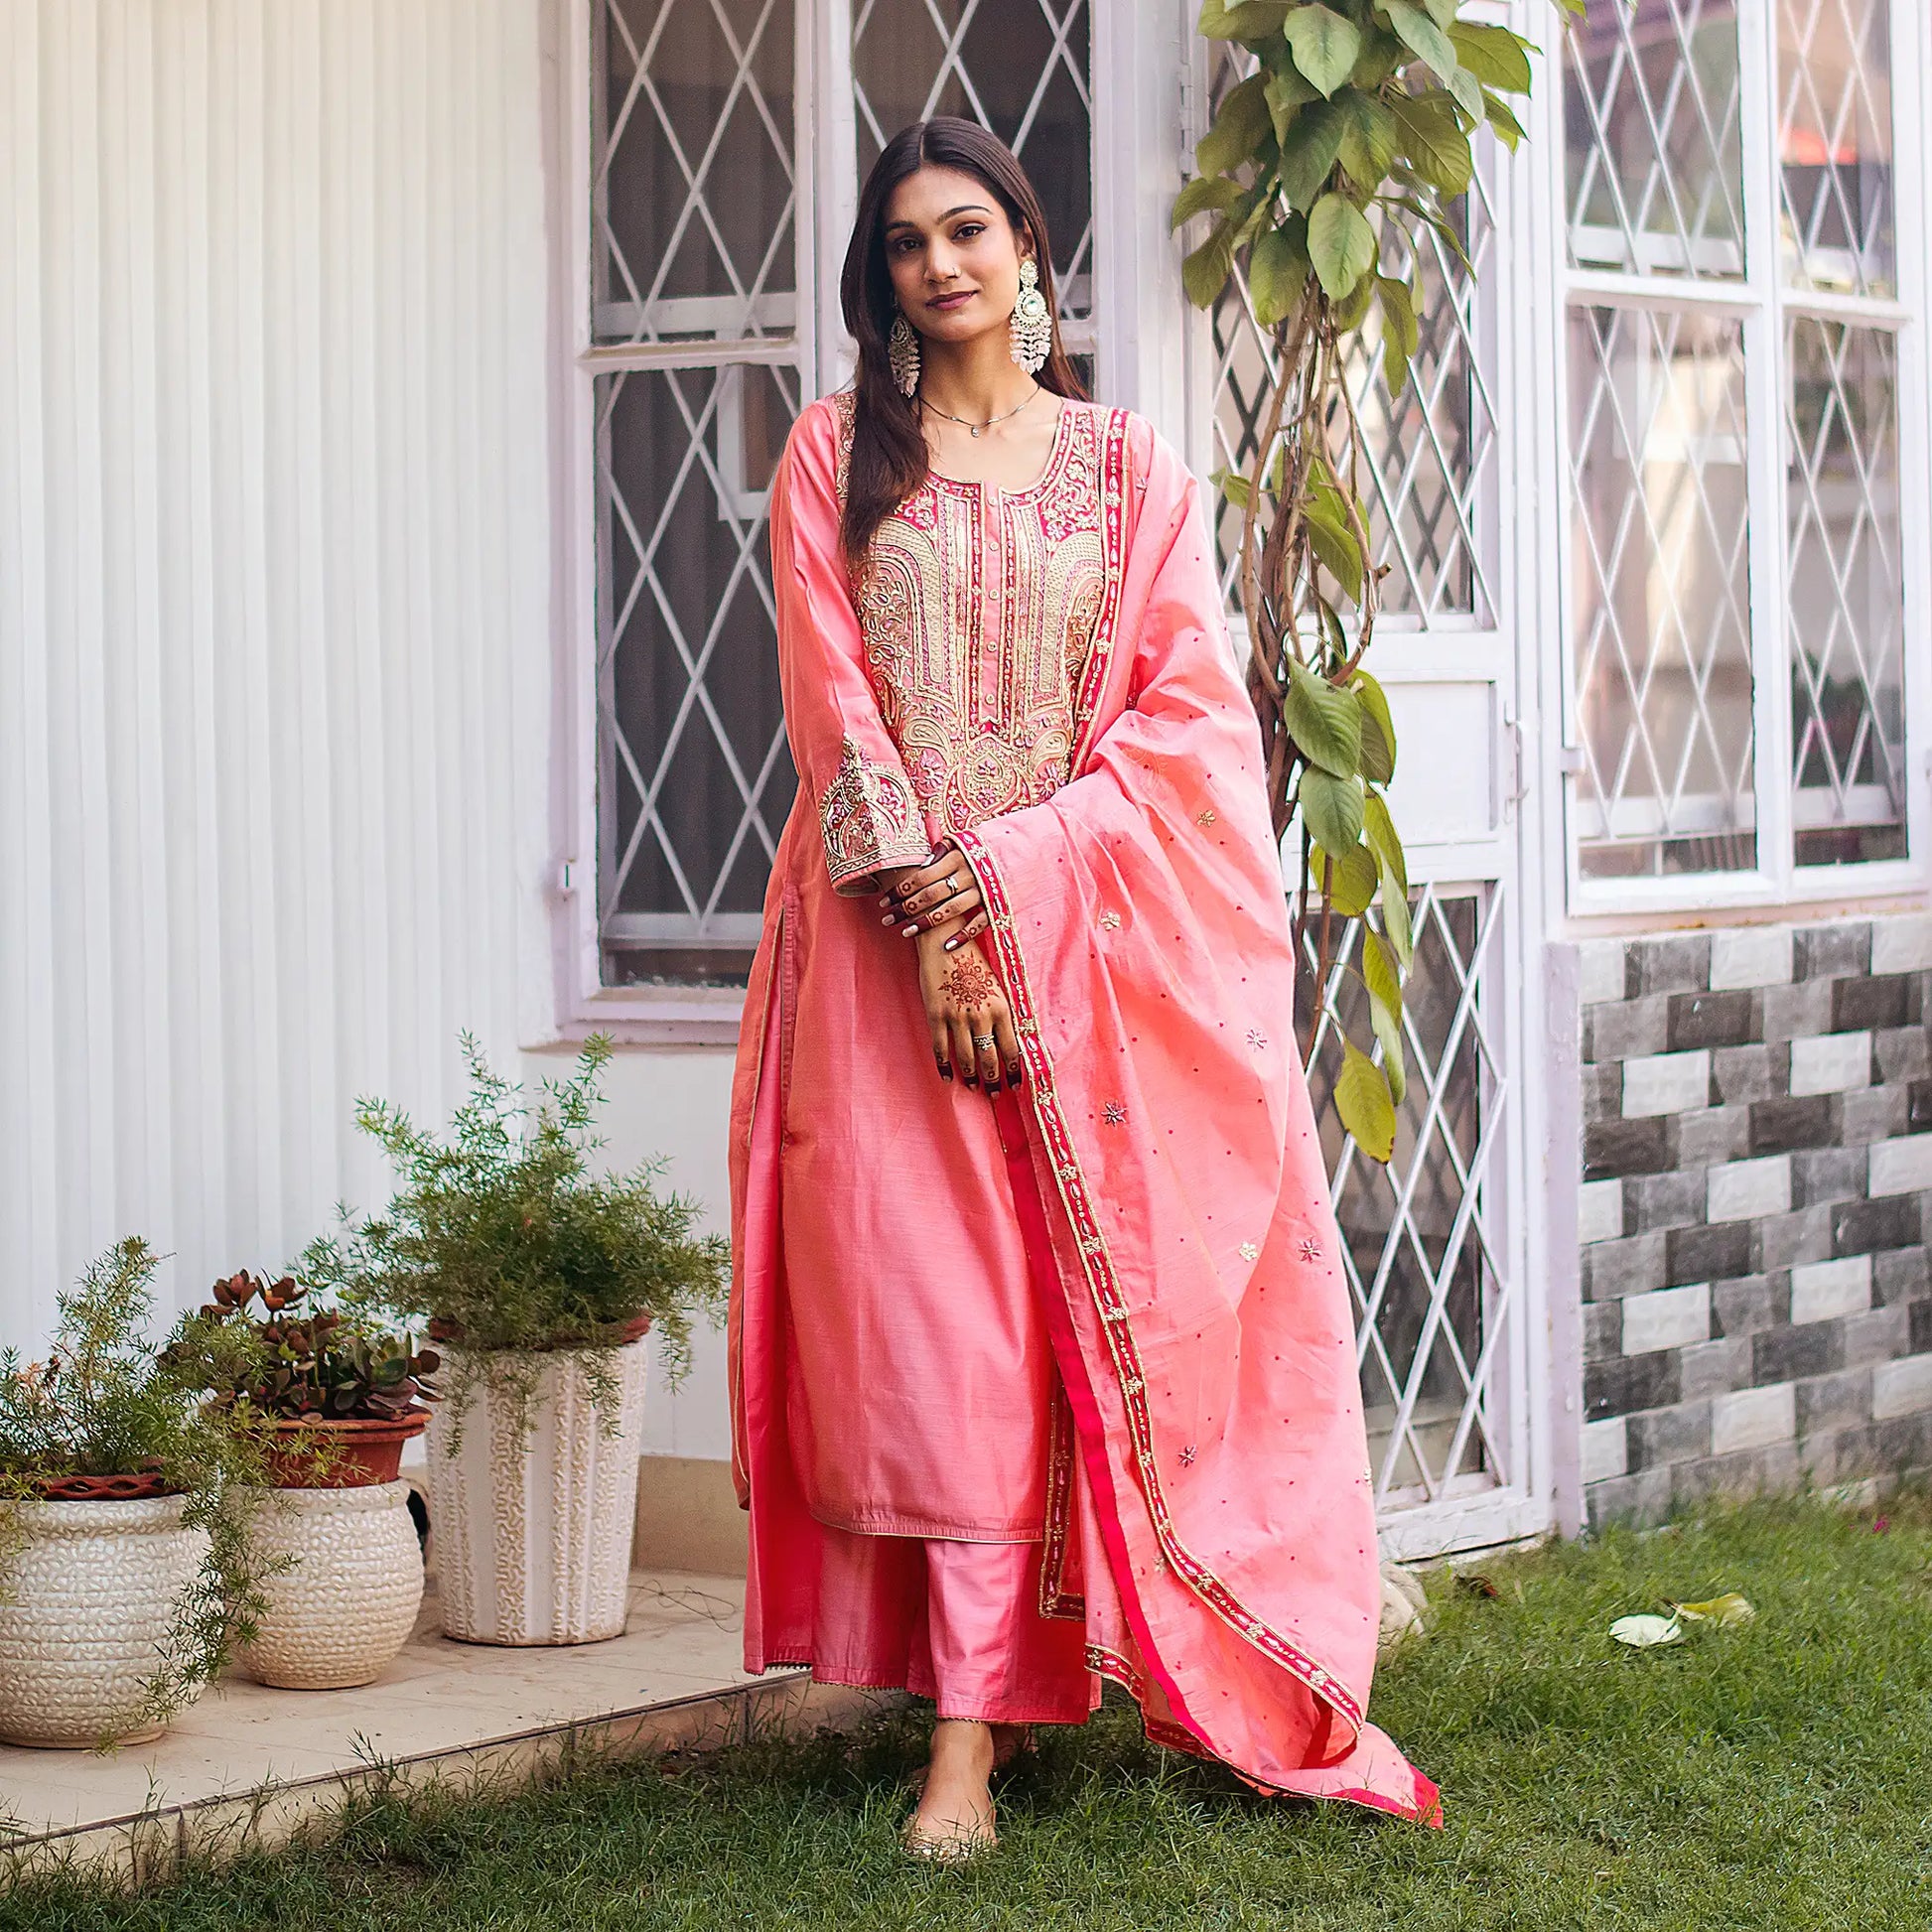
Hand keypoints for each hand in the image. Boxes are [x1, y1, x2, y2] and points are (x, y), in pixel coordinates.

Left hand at [877, 844, 987, 949]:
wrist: (1022, 857)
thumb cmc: (983, 852)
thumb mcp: (964, 843)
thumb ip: (943, 849)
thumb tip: (923, 861)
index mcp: (958, 856)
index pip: (922, 875)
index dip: (901, 889)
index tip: (885, 900)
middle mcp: (969, 873)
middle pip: (931, 894)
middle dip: (906, 908)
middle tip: (887, 919)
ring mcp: (983, 891)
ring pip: (950, 910)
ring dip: (926, 923)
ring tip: (906, 932)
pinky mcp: (997, 906)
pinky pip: (978, 923)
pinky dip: (963, 935)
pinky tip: (946, 945)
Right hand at [915, 931, 1022, 1092]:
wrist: (945, 942)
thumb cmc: (973, 962)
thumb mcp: (996, 986)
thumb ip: (1001, 1012)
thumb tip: (1009, 1039)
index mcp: (1001, 1008)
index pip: (1012, 1049)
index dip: (1015, 1071)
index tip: (1017, 1085)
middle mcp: (981, 1016)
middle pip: (990, 1058)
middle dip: (993, 1080)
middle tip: (996, 1094)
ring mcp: (957, 1017)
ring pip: (966, 1057)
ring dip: (970, 1077)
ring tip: (973, 1088)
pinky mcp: (936, 1015)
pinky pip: (941, 1048)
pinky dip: (945, 1066)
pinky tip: (948, 1078)